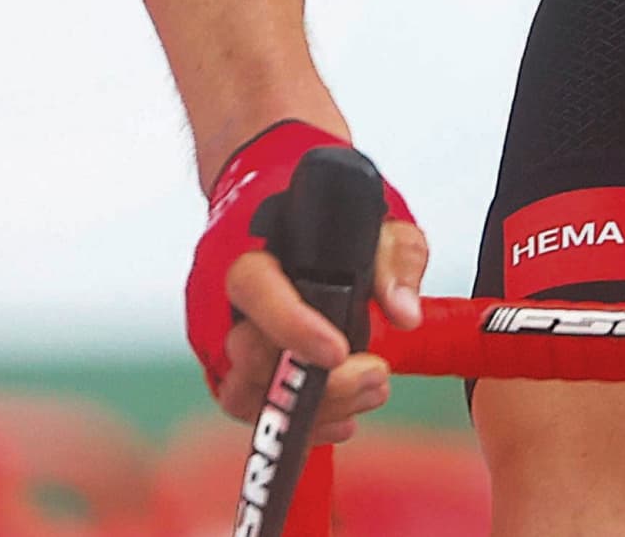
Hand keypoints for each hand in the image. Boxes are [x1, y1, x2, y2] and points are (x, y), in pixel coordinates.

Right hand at [185, 122, 429, 443]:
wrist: (279, 203)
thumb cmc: (327, 212)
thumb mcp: (378, 220)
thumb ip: (395, 259)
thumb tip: (404, 314)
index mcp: (250, 248)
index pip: (256, 291)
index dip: (293, 327)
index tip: (339, 351)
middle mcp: (223, 298)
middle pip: (251, 359)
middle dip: (317, 382)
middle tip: (379, 375)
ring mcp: (221, 338)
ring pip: (247, 395)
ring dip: (314, 407)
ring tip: (373, 390)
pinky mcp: (231, 368)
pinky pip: (254, 409)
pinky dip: (300, 422)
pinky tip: (345, 417)